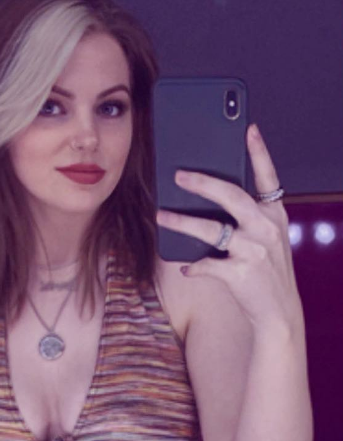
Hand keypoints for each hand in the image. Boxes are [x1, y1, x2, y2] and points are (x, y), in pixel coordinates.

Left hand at [156, 124, 300, 327]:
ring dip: (181, 221)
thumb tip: (207, 200)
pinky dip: (194, 266)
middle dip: (202, 182)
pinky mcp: (240, 274)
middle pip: (231, 195)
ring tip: (161, 214)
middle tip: (178, 175)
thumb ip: (248, 218)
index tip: (248, 128)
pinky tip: (185, 266)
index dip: (259, 151)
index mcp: (274, 214)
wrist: (278, 312)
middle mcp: (266, 227)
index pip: (268, 177)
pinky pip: (207, 265)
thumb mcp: (268, 239)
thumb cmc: (267, 271)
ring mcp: (254, 250)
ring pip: (211, 229)